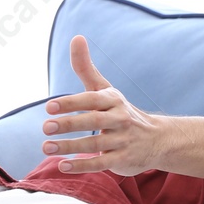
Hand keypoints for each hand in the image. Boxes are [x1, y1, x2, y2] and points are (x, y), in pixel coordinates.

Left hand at [40, 35, 165, 176]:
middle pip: (93, 121)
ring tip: (46, 147)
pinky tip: (62, 165)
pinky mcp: (124, 159)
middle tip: (45, 127)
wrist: (158, 139)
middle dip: (69, 124)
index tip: (48, 107)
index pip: (91, 100)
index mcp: (113, 100)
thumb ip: (85, 68)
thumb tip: (76, 37)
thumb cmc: (119, 110)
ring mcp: (123, 140)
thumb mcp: (104, 89)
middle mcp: (120, 119)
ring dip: (69, 146)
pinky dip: (82, 165)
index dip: (71, 103)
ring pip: (95, 144)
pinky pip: (102, 163)